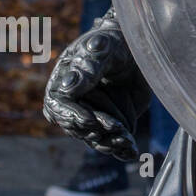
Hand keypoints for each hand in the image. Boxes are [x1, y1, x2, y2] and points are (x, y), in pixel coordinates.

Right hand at [43, 7, 150, 161]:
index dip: (74, 115)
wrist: (136, 50)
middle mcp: (73, 103)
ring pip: (95, 137)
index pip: (60, 106)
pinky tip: (132, 153)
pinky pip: (111, 140)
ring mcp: (91, 115)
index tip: (90, 120)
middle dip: (97, 130)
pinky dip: (121, 149)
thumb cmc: (115, 43)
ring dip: (111, 142)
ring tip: (129, 143)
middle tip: (119, 130)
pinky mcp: (109, 123)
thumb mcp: (104, 46)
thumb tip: (67, 88)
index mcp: (63, 82)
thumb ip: (90, 64)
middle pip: (78, 126)